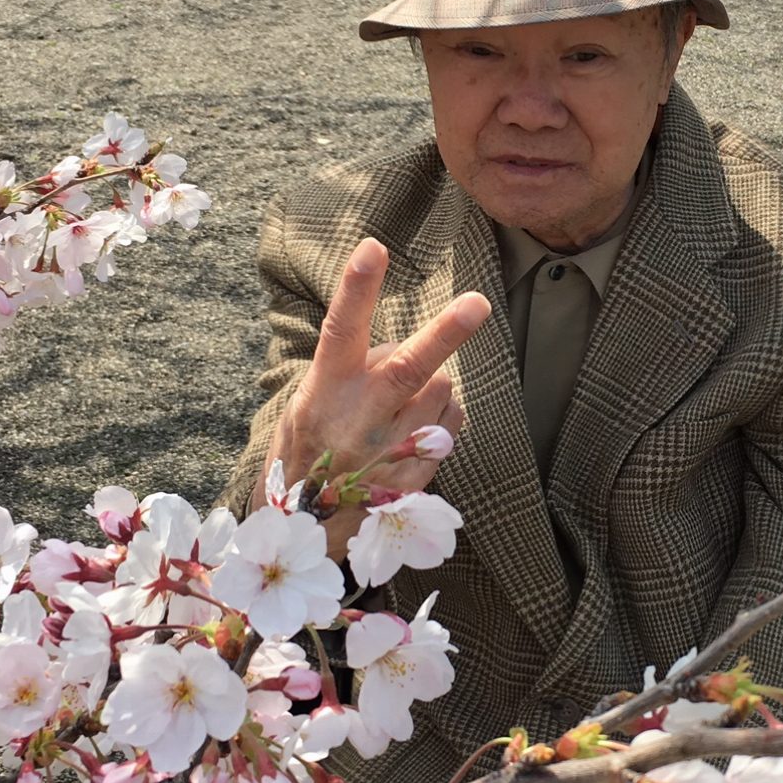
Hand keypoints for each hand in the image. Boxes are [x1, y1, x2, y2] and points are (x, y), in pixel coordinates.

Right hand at [255, 236, 490, 556]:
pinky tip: (415, 431)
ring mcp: (390, 452)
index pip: (339, 330)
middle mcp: (358, 420)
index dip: (356, 288)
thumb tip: (397, 350)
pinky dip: (443, 415)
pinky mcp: (417, 479)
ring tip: (401, 407)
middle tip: (477, 302)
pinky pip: (452, 423)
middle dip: (444, 333)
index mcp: (324, 393)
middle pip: (408, 368)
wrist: (305, 536)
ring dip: (433, 384)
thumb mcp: (306, 407)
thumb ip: (348, 373)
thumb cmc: (305, 454)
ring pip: (440, 389)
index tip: (373, 247)